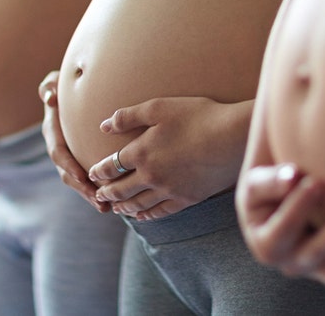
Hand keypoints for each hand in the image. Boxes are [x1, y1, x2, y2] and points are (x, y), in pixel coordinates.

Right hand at [38, 71, 109, 212]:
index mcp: (52, 131)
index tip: (81, 177)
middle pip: (68, 174)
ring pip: (78, 181)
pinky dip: (97, 190)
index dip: (68, 166)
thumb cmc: (63, 84)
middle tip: (99, 201)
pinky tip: (113, 201)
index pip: (58, 152)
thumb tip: (49, 97)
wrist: (71, 92)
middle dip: (83, 189)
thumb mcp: (54, 81)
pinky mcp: (80, 160)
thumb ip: (49, 86)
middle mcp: (59, 147)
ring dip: (91, 195)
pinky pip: (87, 178)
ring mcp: (69, 156)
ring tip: (107, 208)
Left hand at [87, 97, 251, 220]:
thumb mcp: (159, 107)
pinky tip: (143, 217)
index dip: (99, 171)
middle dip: (106, 192)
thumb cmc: (198, 116)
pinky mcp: (187, 198)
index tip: (92, 174)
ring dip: (123, 207)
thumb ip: (128, 116)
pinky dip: (148, 216)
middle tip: (98, 195)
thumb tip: (104, 125)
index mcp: (141, 152)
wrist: (232, 137)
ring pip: (138, 204)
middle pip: (120, 189)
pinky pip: (161, 212)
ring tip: (115, 208)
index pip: (111, 166)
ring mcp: (169, 190)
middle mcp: (150, 175)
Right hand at [237, 163, 324, 301]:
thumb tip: (292, 176)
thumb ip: (271, 181)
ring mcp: (310, 268)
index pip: (282, 227)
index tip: (318, 182)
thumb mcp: (257, 183)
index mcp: (265, 242)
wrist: (274, 202)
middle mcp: (287, 261)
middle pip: (311, 254)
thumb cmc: (266, 189)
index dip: (298, 207)